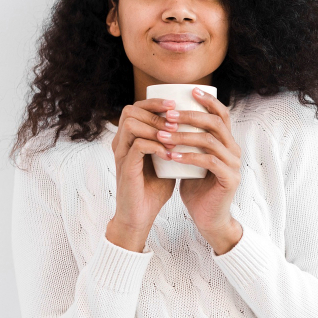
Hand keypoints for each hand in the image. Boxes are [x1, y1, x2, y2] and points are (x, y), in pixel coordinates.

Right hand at [106, 98, 178, 251]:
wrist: (141, 215)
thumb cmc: (154, 187)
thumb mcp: (165, 159)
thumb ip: (173, 142)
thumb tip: (196, 126)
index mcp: (129, 138)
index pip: (136, 107)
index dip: (155, 102)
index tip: (176, 104)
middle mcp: (121, 143)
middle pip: (130, 110)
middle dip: (156, 112)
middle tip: (175, 120)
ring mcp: (121, 154)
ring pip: (131, 124)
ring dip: (155, 127)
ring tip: (173, 136)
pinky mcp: (125, 168)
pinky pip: (138, 145)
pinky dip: (156, 146)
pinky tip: (169, 153)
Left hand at [159, 87, 243, 254]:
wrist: (208, 218)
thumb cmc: (196, 187)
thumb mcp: (191, 159)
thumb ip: (187, 142)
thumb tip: (166, 119)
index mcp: (227, 142)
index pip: (222, 114)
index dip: (208, 100)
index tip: (190, 90)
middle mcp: (234, 150)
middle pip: (216, 123)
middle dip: (190, 116)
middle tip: (167, 116)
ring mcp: (234, 164)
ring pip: (210, 141)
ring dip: (184, 136)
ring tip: (163, 136)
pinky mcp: (230, 179)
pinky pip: (210, 162)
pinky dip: (189, 157)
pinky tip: (172, 156)